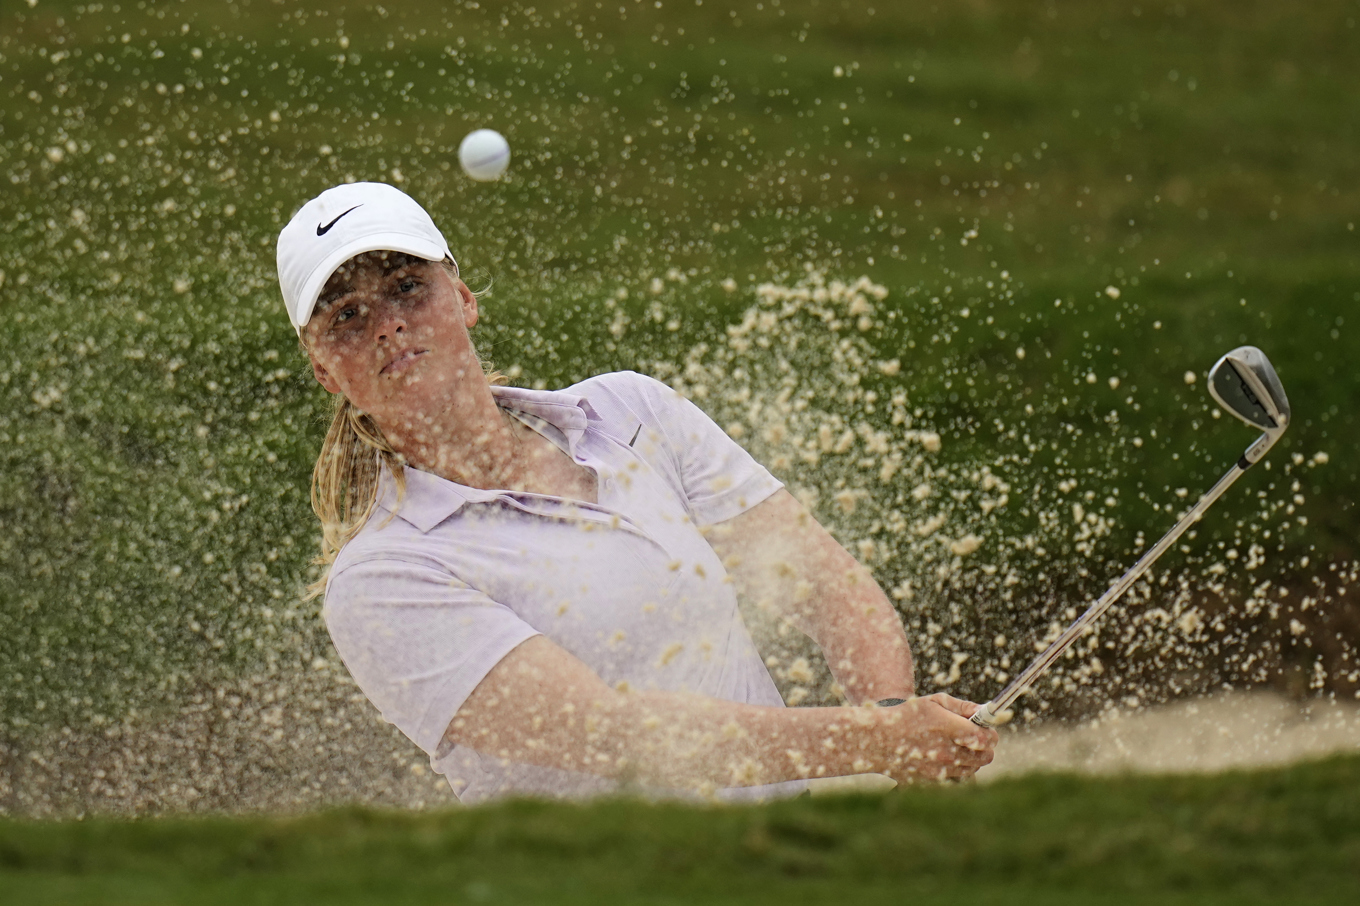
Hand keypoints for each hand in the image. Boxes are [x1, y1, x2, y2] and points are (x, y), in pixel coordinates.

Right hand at [875, 693, 998, 780]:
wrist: (876, 739)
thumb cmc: (906, 715)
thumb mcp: (934, 702)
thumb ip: (963, 707)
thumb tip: (986, 712)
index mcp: (949, 729)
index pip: (986, 740)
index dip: (991, 735)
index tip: (987, 731)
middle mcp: (946, 753)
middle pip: (984, 758)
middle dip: (984, 748)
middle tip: (974, 739)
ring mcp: (939, 770)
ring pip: (972, 770)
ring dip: (970, 760)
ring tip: (955, 748)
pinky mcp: (932, 782)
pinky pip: (955, 779)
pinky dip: (954, 771)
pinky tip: (943, 760)